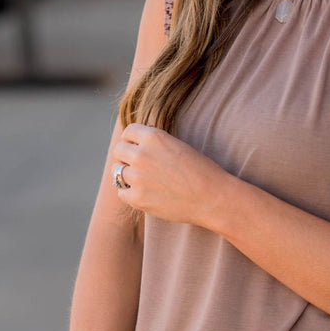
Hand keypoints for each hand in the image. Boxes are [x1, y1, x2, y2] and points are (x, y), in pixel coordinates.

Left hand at [111, 124, 228, 226]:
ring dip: (128, 175)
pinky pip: (122, 193)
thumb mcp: (178, 145)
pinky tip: (146, 194)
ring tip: (145, 181)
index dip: (133, 140)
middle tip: (140, 166)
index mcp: (153, 137)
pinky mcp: (137, 198)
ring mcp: (137, 177)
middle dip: (126, 157)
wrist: (212, 197)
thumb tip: (135, 144)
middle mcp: (141, 154)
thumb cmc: (201, 171)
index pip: (128, 132)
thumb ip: (155, 143)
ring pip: (117, 172)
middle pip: (118, 151)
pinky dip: (130, 194)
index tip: (138, 148)